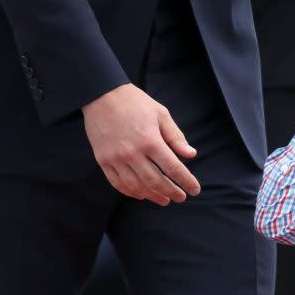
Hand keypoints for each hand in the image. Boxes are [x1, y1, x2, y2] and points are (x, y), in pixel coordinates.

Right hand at [82, 84, 200, 205]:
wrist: (100, 94)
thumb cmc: (134, 102)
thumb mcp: (160, 114)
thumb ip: (176, 136)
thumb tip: (191, 154)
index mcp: (150, 140)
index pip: (173, 168)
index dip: (186, 181)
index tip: (195, 190)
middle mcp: (133, 152)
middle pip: (156, 182)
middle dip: (172, 192)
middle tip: (181, 197)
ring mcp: (116, 158)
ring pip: (138, 186)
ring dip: (153, 196)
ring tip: (164, 200)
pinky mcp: (103, 160)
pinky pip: (118, 183)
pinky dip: (131, 192)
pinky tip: (142, 195)